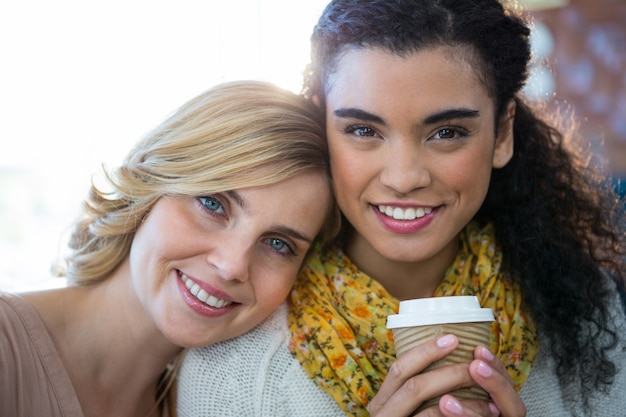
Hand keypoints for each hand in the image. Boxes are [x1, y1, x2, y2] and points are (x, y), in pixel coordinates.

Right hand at [367, 335, 526, 416]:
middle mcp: (381, 415)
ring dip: (465, 402)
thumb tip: (447, 357)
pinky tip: (481, 416)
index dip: (426, 351)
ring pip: (430, 410)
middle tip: (478, 366)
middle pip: (414, 385)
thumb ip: (415, 390)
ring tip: (491, 398)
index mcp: (381, 401)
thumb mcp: (403, 408)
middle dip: (450, 372)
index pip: (400, 367)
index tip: (454, 339)